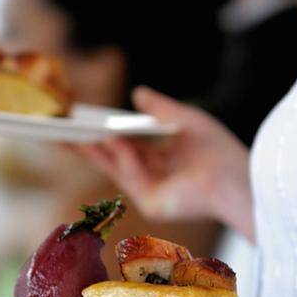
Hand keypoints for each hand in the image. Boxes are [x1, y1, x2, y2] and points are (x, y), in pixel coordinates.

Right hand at [73, 86, 253, 237]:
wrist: (237, 179)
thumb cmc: (218, 150)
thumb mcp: (185, 119)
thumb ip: (160, 107)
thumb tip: (137, 92)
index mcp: (162, 157)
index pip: (125, 145)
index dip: (102, 133)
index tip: (79, 121)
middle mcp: (153, 175)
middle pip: (112, 159)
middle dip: (85, 145)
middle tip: (58, 130)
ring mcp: (150, 191)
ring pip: (114, 168)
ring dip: (94, 150)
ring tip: (73, 130)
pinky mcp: (152, 204)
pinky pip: (130, 177)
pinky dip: (120, 157)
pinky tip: (110, 138)